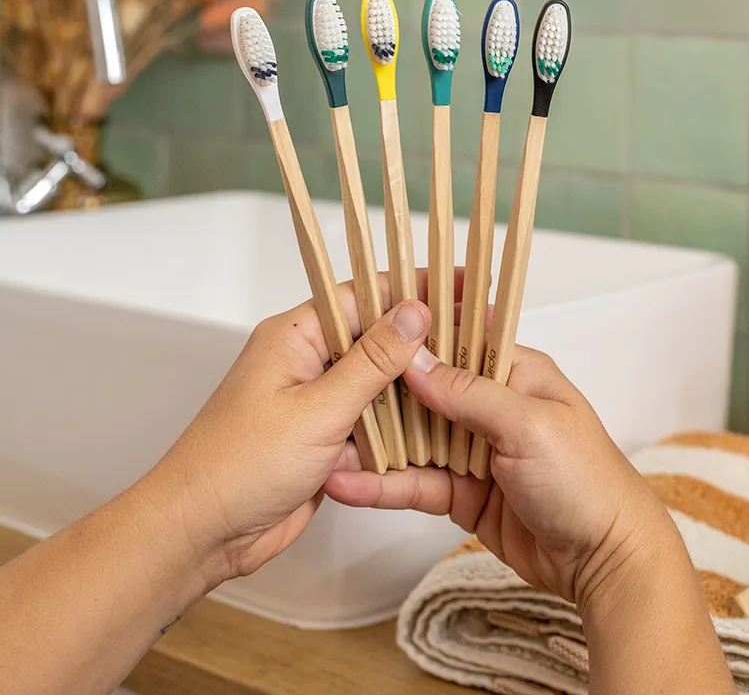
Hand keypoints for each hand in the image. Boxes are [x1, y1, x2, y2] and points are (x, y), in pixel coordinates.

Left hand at [135, 273, 457, 586]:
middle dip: (423, 338)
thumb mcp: (317, 408)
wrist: (202, 533)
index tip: (462, 282)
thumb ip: (372, 361)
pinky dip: (397, 426)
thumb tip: (414, 312)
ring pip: (377, 383)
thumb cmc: (240, 464)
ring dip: (414, 386)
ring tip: (469, 376)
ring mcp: (316, 401)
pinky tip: (438, 425)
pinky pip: (370, 422)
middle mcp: (307, 361)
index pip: (364, 294)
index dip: (414, 286)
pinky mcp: (323, 439)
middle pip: (376, 337)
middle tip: (479, 333)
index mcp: (296, 335)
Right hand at [326, 342, 673, 609]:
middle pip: (425, 389)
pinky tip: (346, 484)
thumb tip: (415, 360)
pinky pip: (416, 483)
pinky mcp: (462, 494)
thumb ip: (469, 392)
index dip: (415, 331)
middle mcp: (490, 406)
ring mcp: (474, 451)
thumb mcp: (529, 424)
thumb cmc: (586, 481)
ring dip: (374, 440)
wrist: (605, 562)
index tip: (367, 322)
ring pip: (413, 436)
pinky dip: (383, 484)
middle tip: (328, 380)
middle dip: (381, 387)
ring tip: (324, 437)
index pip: (457, 337)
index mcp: (514, 372)